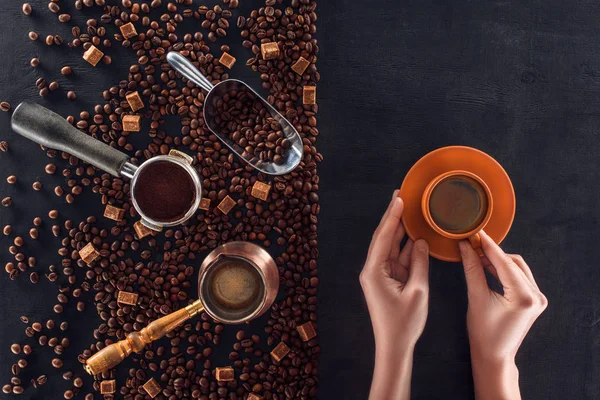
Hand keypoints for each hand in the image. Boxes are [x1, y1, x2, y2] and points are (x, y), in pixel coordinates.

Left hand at [360, 191, 429, 399]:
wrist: (394, 346)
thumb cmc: (404, 323)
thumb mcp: (417, 291)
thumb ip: (419, 263)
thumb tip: (420, 242)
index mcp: (374, 271)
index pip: (384, 237)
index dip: (392, 217)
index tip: (399, 198)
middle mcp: (373, 269)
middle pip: (384, 237)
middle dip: (392, 216)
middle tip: (401, 195)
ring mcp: (380, 274)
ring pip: (391, 246)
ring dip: (400, 229)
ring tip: (409, 208)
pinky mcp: (387, 280)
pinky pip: (397, 258)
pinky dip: (406, 246)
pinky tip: (414, 233)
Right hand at [459, 231, 547, 399]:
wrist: (494, 356)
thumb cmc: (483, 332)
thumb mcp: (476, 297)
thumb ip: (472, 269)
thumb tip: (465, 246)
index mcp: (524, 296)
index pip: (504, 262)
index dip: (488, 246)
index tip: (475, 233)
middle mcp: (536, 295)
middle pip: (513, 262)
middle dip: (492, 253)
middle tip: (472, 246)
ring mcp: (538, 298)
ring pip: (517, 267)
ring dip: (498, 261)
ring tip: (477, 256)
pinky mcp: (534, 300)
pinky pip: (519, 277)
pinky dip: (504, 270)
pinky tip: (488, 267)